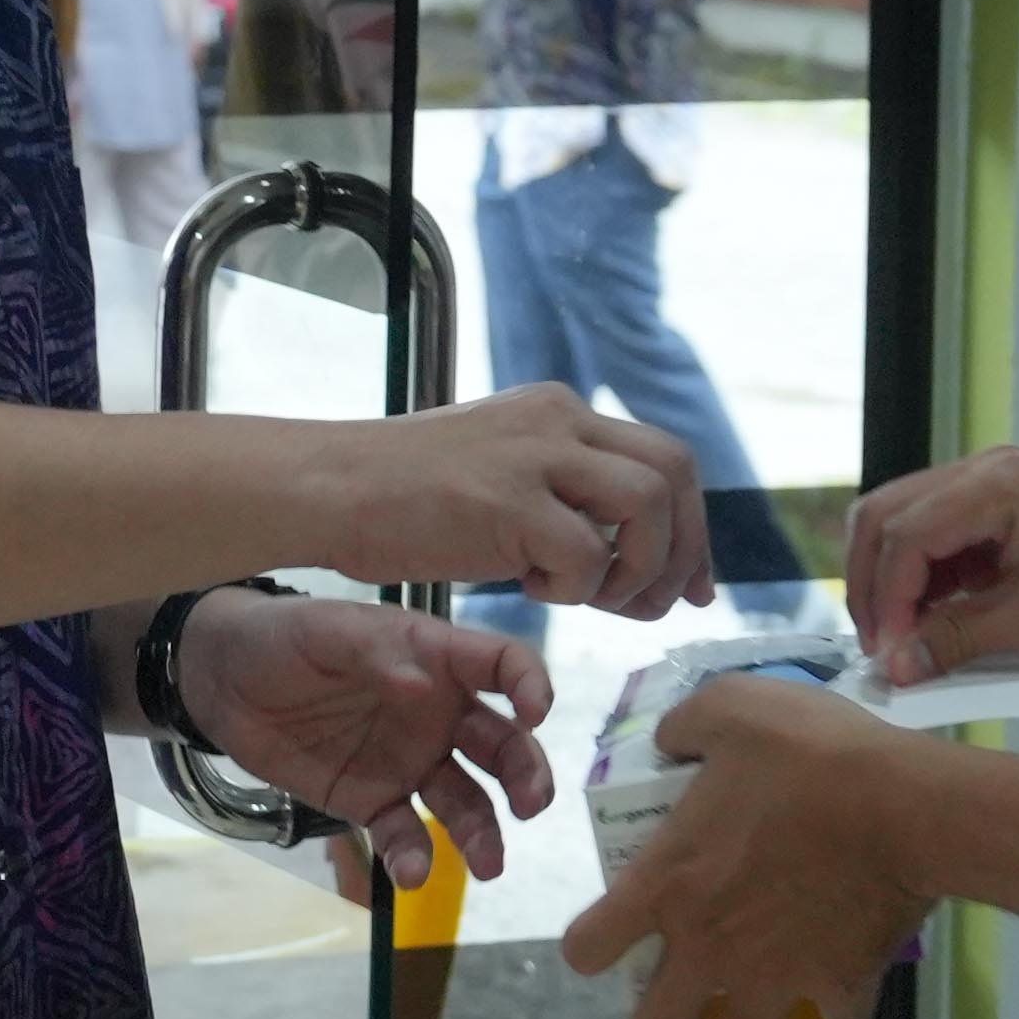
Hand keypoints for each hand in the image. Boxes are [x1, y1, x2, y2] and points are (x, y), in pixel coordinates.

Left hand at [175, 588, 553, 896]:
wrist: (225, 683)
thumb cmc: (284, 638)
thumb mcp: (326, 631)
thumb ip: (375, 652)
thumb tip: (422, 681)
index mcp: (437, 659)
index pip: (503, 666)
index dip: (530, 685)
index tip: (535, 712)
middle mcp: (439, 714)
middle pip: (502, 746)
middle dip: (526, 774)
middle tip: (531, 804)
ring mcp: (411, 762)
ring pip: (465, 800)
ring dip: (483, 831)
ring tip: (489, 864)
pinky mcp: (374, 802)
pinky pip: (405, 834)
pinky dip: (413, 856)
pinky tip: (411, 874)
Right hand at [307, 384, 711, 615]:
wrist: (328, 487)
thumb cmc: (401, 497)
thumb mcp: (498, 471)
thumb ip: (560, 495)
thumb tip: (622, 552)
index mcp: (558, 412)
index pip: (663, 458)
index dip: (691, 527)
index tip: (688, 584)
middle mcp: (557, 421)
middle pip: (673, 473)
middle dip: (683, 550)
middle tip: (661, 605)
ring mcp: (534, 456)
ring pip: (647, 504)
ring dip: (637, 567)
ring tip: (593, 599)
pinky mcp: (507, 501)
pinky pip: (586, 552)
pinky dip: (575, 586)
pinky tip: (528, 589)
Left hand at [562, 676, 926, 1018]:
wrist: (908, 805)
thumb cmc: (810, 755)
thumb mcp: (731, 708)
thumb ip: (684, 729)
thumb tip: (670, 744)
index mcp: (667, 887)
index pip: (586, 951)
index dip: (593, 944)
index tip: (619, 926)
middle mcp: (709, 949)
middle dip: (664, 1015)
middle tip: (690, 976)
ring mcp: (776, 979)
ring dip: (751, 1012)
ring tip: (769, 973)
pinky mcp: (841, 987)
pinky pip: (834, 1016)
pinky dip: (837, 996)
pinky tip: (842, 960)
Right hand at [843, 445, 1018, 687]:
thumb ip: (960, 641)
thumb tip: (898, 665)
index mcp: (998, 484)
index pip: (904, 534)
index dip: (886, 602)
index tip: (889, 657)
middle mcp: (991, 473)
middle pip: (889, 518)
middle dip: (876, 587)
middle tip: (881, 648)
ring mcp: (1000, 490)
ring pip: (909, 529)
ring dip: (899, 586)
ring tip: (907, 642)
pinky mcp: (1010, 517)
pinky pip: (945, 543)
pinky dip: (931, 585)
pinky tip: (941, 625)